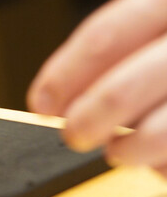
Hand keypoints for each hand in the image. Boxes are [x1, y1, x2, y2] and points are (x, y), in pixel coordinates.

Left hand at [27, 0, 166, 175]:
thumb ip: (129, 45)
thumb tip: (63, 94)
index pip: (106, 33)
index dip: (64, 73)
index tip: (41, 102)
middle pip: (128, 83)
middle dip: (90, 117)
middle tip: (73, 134)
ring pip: (165, 126)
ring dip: (132, 148)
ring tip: (118, 154)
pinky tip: (161, 164)